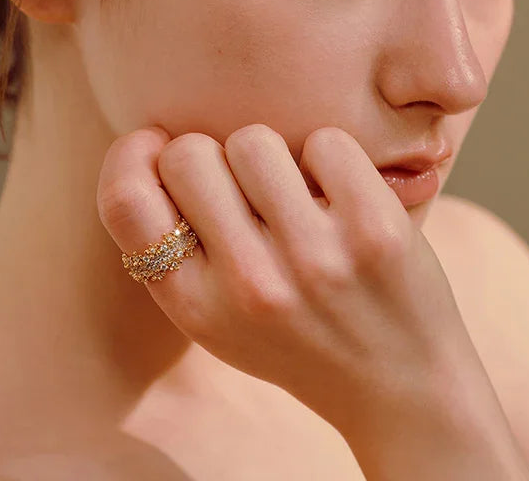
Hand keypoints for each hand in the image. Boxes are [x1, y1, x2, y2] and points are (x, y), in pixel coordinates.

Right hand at [96, 123, 477, 433]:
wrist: (402, 389)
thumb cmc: (300, 339)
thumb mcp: (218, 320)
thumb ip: (179, 249)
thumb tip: (155, 143)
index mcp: (197, 307)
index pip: (126, 202)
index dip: (131, 156)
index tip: (156, 146)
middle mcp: (249, 284)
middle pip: (189, 154)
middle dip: (213, 155)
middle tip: (247, 188)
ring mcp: (313, 256)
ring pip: (254, 139)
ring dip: (274, 156)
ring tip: (298, 195)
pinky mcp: (374, 229)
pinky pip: (325, 142)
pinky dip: (331, 160)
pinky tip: (343, 198)